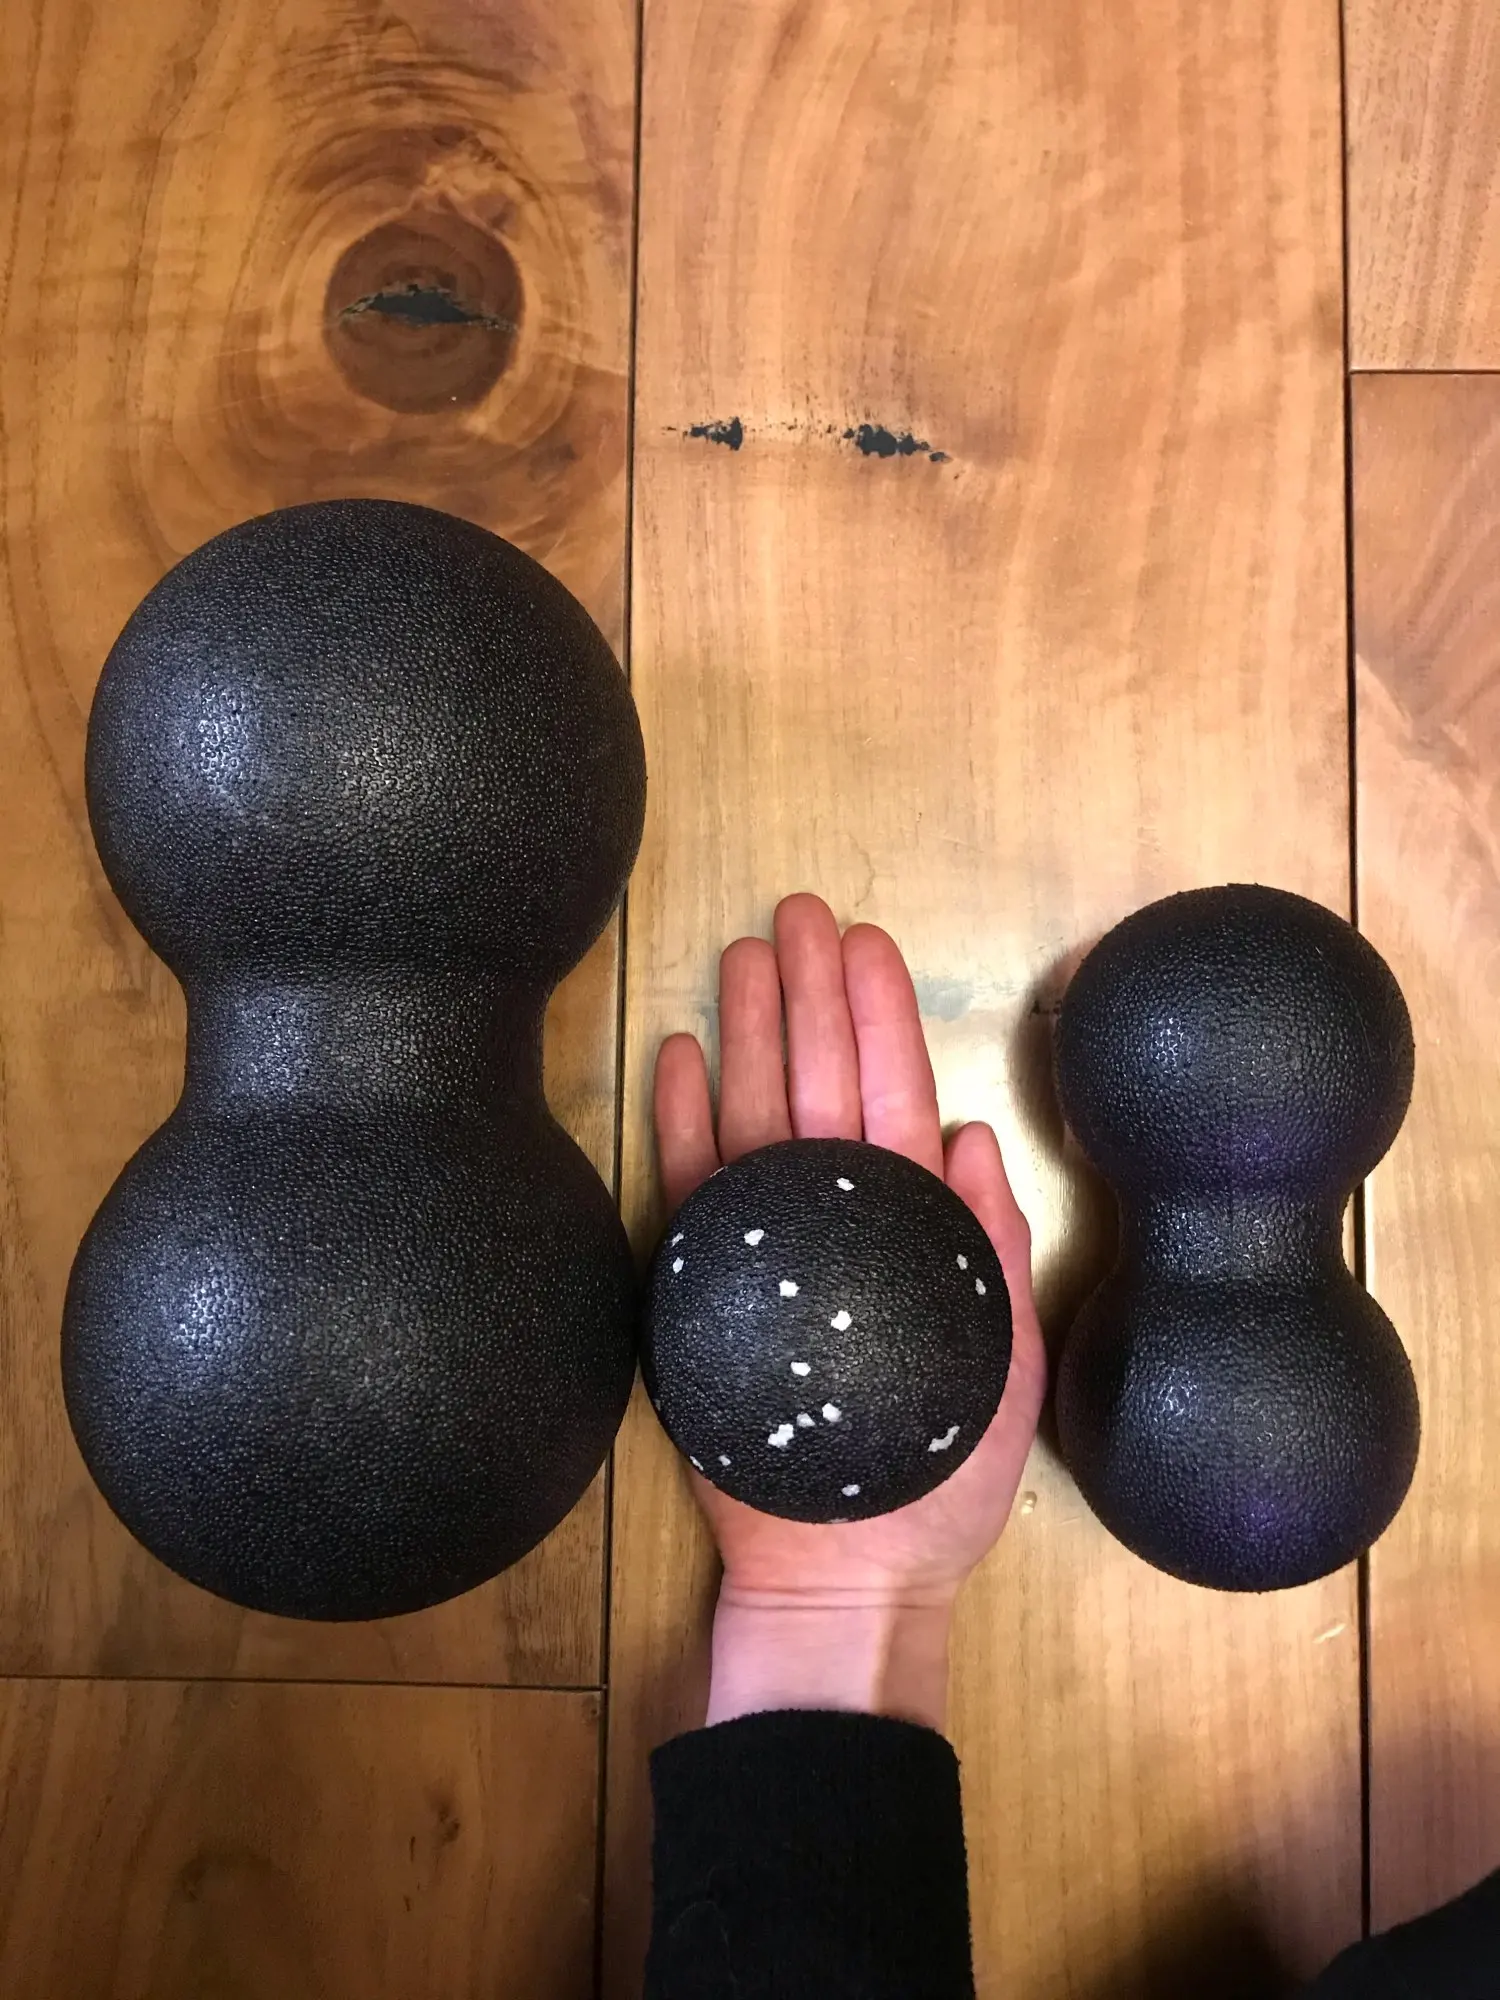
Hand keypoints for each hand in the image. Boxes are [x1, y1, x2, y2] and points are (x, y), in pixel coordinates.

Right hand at [655, 894, 1045, 1728]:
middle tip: (796, 913)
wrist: (850, 1573)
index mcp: (914, 1223)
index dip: (880, 1014)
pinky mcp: (709, 1284)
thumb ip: (989, 1247)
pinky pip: (691, 1188)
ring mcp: (770, 1246)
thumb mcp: (1003, 1360)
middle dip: (810, 995)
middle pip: (819, 1082)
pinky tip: (681, 1054)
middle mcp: (839, 1217)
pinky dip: (684, 1123)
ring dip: (748, 1033)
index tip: (866, 940)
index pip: (894, 1094)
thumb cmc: (938, 1475)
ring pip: (755, 1115)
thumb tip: (973, 1133)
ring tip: (741, 957)